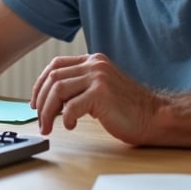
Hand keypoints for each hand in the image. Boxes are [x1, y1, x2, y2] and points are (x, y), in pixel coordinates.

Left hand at [30, 53, 164, 143]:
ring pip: (57, 90)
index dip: (40, 84)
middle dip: (40, 101)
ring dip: (47, 112)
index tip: (35, 102)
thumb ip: (80, 88)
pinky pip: (71, 105)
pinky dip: (65, 118)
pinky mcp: (101, 94)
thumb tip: (51, 101)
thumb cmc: (128, 109)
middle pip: (53, 78)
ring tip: (48, 127)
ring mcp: (98, 78)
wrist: (155, 117)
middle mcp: (95, 65)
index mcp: (93, 61)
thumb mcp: (100, 90)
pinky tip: (70, 126)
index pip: (56, 65)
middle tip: (40, 120)